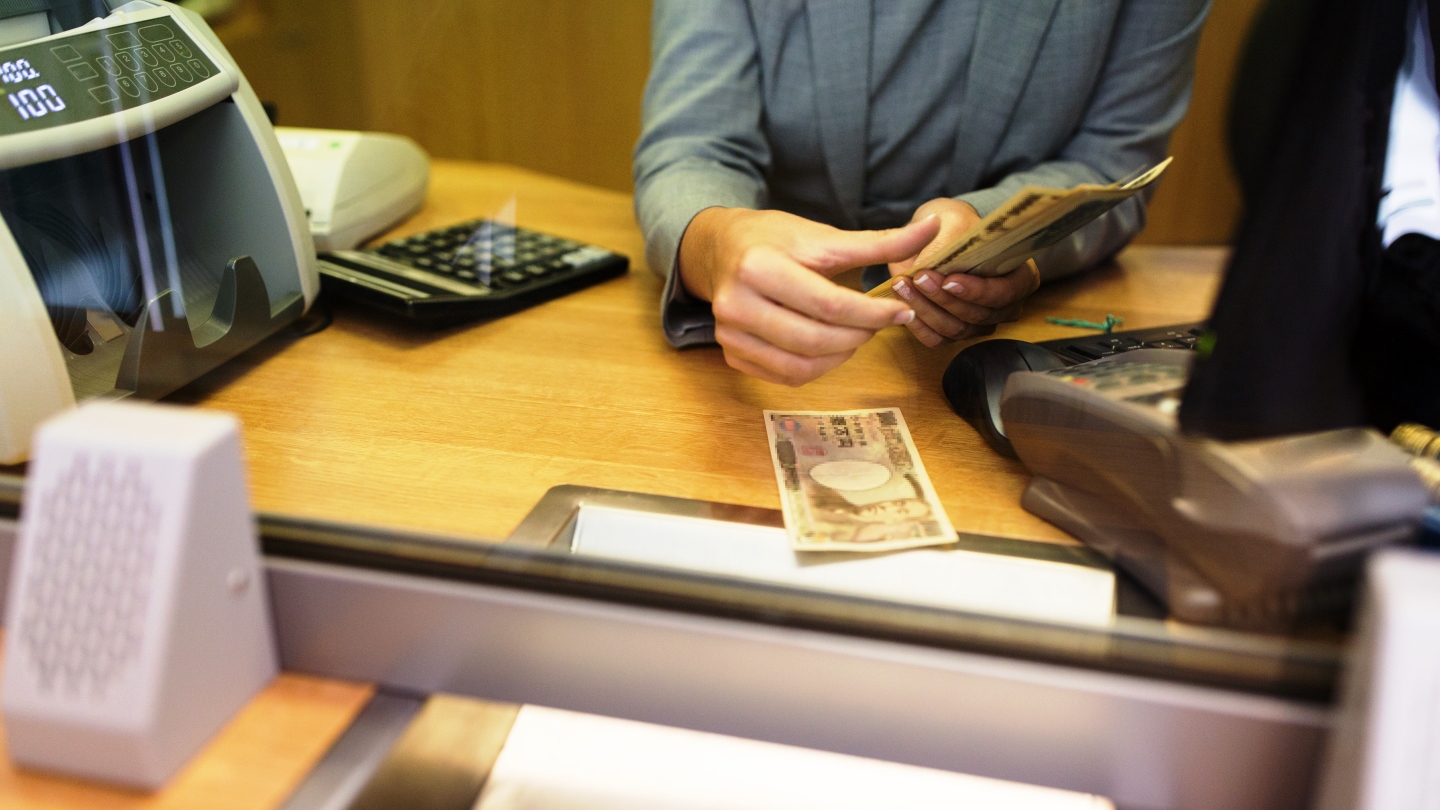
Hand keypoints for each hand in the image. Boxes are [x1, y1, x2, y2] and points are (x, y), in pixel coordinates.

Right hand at [677, 208, 937, 385]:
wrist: (719, 249)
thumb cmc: (774, 238)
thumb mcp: (823, 235)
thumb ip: (880, 242)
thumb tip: (934, 228)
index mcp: (759, 267)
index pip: (829, 304)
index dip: (872, 313)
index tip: (901, 311)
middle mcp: (736, 304)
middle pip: (816, 340)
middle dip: (859, 335)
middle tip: (879, 323)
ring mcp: (729, 334)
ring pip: (801, 366)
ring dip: (841, 356)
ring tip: (855, 334)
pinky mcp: (730, 354)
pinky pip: (784, 376)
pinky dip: (816, 367)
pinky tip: (829, 345)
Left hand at [886, 198, 1041, 346]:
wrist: (933, 238)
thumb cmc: (953, 226)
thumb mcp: (952, 222)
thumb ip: (946, 242)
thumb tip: (930, 266)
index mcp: (1019, 276)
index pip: (1005, 293)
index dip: (977, 291)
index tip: (949, 280)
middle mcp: (1004, 306)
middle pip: (978, 315)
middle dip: (945, 299)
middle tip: (919, 278)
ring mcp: (979, 323)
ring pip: (956, 329)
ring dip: (927, 310)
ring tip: (904, 285)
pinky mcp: (953, 333)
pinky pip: (937, 339)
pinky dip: (918, 324)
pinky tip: (902, 305)